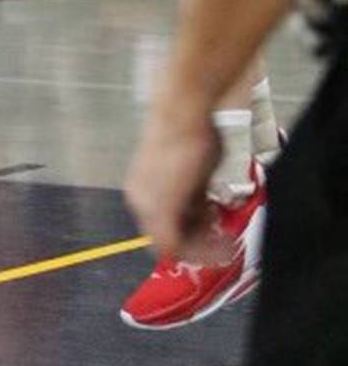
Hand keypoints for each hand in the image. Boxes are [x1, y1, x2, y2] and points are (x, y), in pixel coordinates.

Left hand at [125, 95, 223, 265]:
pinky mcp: (158, 211)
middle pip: (168, 236)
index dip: (193, 231)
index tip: (214, 232)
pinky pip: (176, 246)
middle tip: (224, 244)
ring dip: (204, 249)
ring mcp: (146, 206)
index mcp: (143, 187)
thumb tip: (206, 211)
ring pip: (172, 244)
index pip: (165, 223)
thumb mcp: (197, 170)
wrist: (184, 113)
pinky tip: (223, 247)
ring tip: (227, 246)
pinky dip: (201, 252)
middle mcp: (138, 198)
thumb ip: (196, 195)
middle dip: (200, 243)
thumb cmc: (192, 130)